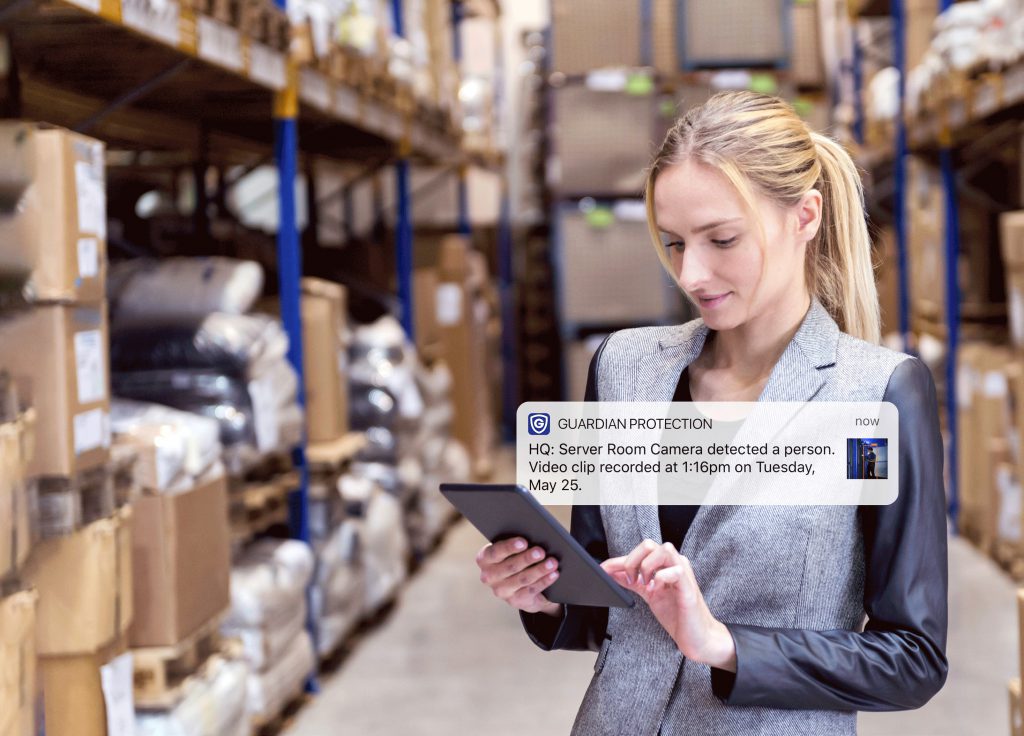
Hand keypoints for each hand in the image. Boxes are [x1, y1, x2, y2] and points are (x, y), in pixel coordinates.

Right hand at [476, 537, 561, 615]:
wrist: (519, 583)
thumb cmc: (515, 557)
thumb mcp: (511, 550)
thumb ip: (516, 543)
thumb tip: (534, 535)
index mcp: (484, 559)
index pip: (494, 552)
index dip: (509, 547)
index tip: (524, 542)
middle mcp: (489, 576)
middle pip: (510, 566)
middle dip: (527, 558)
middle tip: (541, 551)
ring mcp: (501, 591)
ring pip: (522, 579)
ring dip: (539, 570)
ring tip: (552, 562)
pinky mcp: (515, 601)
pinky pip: (531, 590)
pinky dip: (544, 581)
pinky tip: (553, 574)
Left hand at [601, 539, 736, 671]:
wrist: (697, 637)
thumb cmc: (677, 614)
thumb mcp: (649, 594)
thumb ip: (632, 581)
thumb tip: (611, 573)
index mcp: (665, 564)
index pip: (639, 552)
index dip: (617, 560)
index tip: (603, 569)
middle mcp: (675, 564)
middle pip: (649, 544)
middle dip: (632, 561)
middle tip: (630, 580)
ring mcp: (683, 574)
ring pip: (664, 550)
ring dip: (647, 566)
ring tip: (645, 584)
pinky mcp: (689, 587)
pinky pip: (675, 571)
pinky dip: (660, 578)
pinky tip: (656, 590)